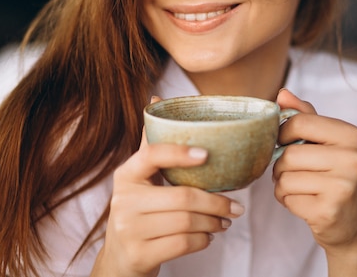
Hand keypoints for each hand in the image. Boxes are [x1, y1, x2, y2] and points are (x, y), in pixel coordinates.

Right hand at [91, 97, 244, 276]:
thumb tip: (157, 97)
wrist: (118, 260)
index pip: (152, 155)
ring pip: (187, 222)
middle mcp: (123, 201)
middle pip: (183, 196)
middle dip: (217, 202)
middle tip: (237, 206)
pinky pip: (183, 244)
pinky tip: (209, 235)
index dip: (181, 152)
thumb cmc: (138, 212)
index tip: (207, 154)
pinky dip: (204, 240)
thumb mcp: (139, 180)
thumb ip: (151, 146)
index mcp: (125, 175)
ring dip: (214, 222)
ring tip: (226, 220)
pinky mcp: (139, 254)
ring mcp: (129, 230)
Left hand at [273, 89, 356, 271]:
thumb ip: (305, 116)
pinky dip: (288, 202)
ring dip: (283, 185)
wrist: (355, 225)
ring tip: (302, 189)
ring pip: (284, 178)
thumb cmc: (336, 177)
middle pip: (288, 154)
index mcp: (351, 135)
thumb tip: (282, 94)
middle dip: (281, 166)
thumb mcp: (327, 143)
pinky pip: (287, 198)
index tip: (287, 143)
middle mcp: (352, 158)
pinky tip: (307, 204)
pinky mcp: (329, 211)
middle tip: (296, 173)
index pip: (298, 122)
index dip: (282, 134)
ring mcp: (342, 186)